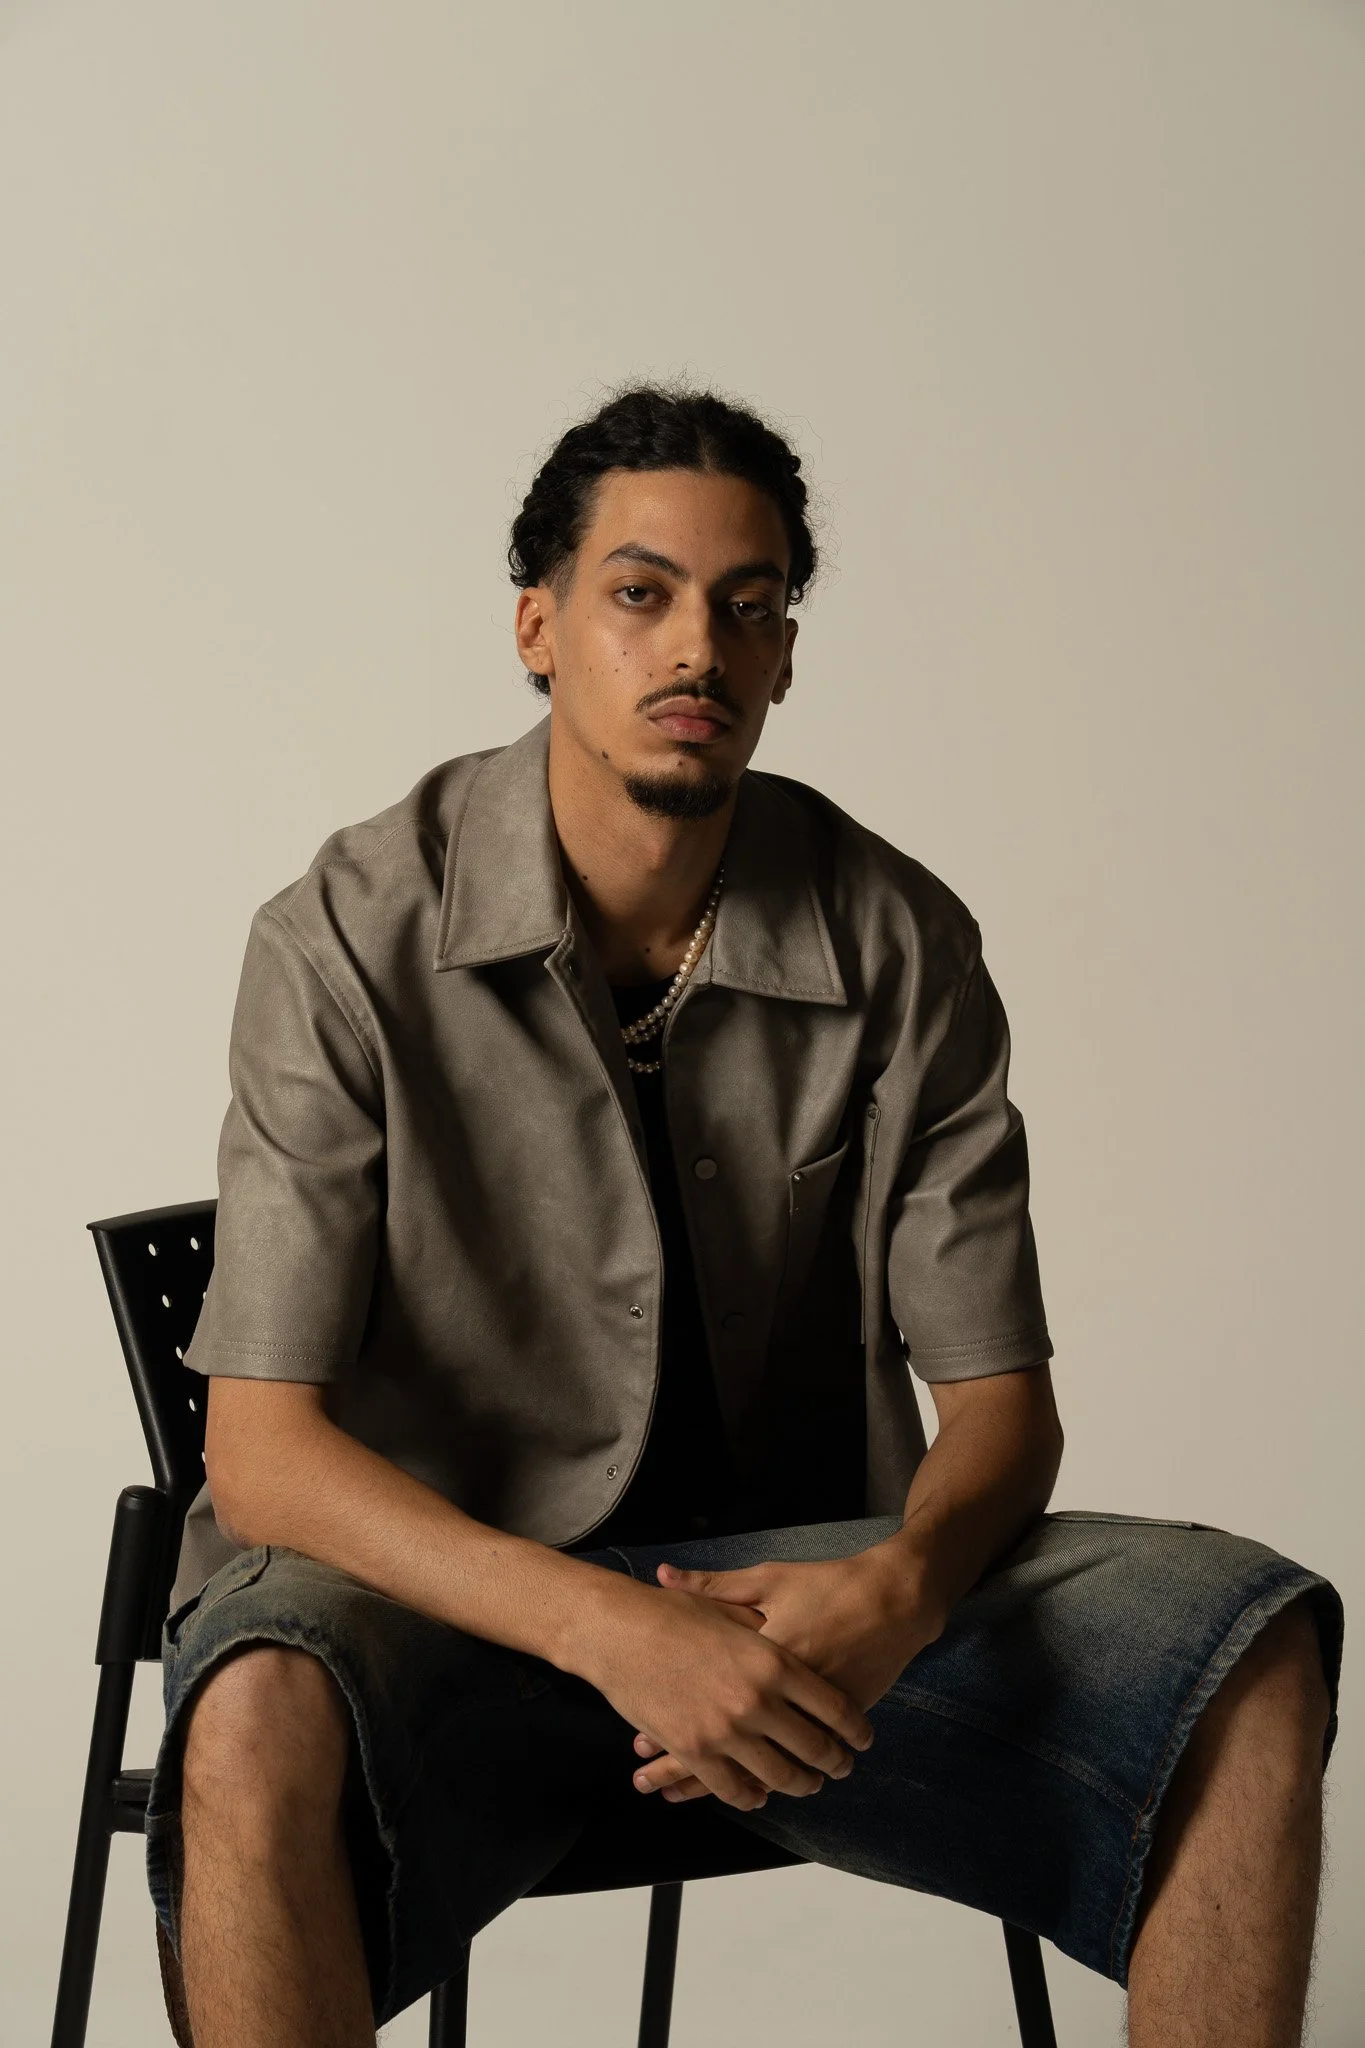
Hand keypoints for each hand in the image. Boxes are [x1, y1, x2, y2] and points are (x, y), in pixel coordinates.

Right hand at [582, 1575, 874, 1812]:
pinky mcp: (694, 1751)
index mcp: (772, 1660)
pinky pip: (734, 1788)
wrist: (616, 1631)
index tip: (861, 1738)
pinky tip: (762, 1795)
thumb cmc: (671, 1614)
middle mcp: (755, 1699)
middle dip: (834, 1762)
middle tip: (841, 1767)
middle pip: (813, 1746)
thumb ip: (768, 1631)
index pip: (832, 1706)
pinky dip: (752, 1796)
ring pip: (778, 1775)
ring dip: (799, 1784)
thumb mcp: (733, 1608)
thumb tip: (794, 1644)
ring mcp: (725, 1730)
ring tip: (810, 1784)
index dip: (853, 1727)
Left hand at [631, 1544, 942, 1800]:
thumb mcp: (767, 1580)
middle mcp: (780, 1696)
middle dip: (685, 1774)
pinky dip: (769, 1781)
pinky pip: (794, 1763)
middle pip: (725, 1747)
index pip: (704, 1702)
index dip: (668, 1731)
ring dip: (723, 1785)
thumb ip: (714, 1586)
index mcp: (757, 1658)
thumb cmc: (827, 1586)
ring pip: (759, 1769)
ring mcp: (810, 1716)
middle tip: (654, 1783)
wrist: (891, 1600)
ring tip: (683, 1795)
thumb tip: (664, 1574)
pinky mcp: (833, 1729)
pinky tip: (750, 1791)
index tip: (641, 1746)